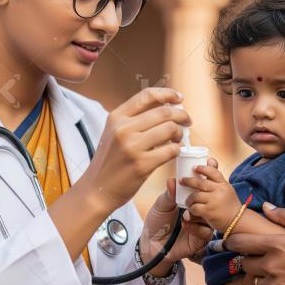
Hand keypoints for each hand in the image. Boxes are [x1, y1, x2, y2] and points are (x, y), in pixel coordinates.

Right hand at [79, 88, 189, 212]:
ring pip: (170, 129)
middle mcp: (123, 128)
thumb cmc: (110, 161)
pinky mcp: (141, 165)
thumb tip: (167, 106)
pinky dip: (177, 149)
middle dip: (182, 115)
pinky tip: (174, 151)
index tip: (180, 99)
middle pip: (164, 112)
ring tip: (178, 139)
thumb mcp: (114, 132)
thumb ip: (134, 119)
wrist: (96, 190)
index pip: (148, 95)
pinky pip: (170, 150)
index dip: (168, 94)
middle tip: (187, 121)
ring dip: (180, 133)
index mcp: (116, 117)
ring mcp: (132, 147)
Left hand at [140, 176, 213, 275]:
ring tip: (185, 215)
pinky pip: (206, 232)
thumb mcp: (161, 205)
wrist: (152, 243)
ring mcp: (201, 226)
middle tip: (190, 201)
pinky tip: (184, 225)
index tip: (200, 180)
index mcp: (191, 201)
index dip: (204, 185)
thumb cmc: (157, 222)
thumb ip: (169, 194)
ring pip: (210, 217)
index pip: (203, 190)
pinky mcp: (201, 239)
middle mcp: (199, 212)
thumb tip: (172, 180)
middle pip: (211, 203)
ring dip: (198, 214)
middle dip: (202, 199)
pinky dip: (196, 228)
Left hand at [180, 164, 240, 231]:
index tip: (194, 167)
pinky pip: (195, 208)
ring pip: (195, 196)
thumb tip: (206, 161)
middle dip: (188, 181)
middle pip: (200, 183)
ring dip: (189, 199)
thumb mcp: (225, 189)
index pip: (213, 172)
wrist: (235, 222)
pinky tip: (192, 212)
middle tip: (181, 181)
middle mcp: (220, 191)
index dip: (203, 168)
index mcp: (224, 184)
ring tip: (188, 202)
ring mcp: (215, 201)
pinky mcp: (210, 212)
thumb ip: (215, 179)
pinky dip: (191, 209)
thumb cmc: (228, 205)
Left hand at [224, 204, 284, 284]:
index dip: (230, 242)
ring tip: (267, 273)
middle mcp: (272, 266)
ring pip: (252, 282)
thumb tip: (266, 206)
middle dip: (246, 260)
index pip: (240, 243)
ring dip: (256, 277)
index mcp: (276, 245)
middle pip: (243, 264)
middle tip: (255, 258)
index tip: (228, 242)